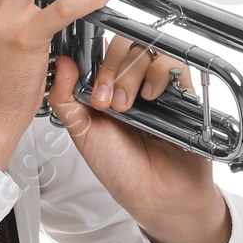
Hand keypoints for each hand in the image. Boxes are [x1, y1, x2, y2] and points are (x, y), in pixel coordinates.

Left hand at [48, 39, 231, 242]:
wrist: (157, 196)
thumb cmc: (122, 170)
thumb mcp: (83, 135)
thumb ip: (66, 100)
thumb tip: (60, 64)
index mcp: (105, 90)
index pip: (99, 52)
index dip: (92, 61)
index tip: (90, 90)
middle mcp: (130, 84)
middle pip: (123, 46)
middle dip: (111, 70)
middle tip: (107, 102)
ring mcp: (155, 86)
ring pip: (145, 51)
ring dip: (131, 73)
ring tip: (127, 106)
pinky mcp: (181, 92)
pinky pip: (173, 64)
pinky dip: (159, 73)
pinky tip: (150, 96)